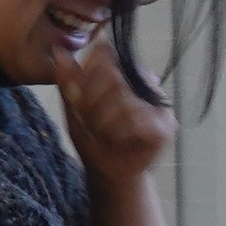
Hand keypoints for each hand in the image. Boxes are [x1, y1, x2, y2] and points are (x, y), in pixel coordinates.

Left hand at [45, 24, 177, 186]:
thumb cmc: (93, 139)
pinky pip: (137, 120)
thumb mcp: (73, 108)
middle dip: (91, 102)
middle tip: (89, 122)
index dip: (85, 75)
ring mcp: (158, 101)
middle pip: (112, 75)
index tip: (77, 98)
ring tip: (102, 134)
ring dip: (104, 121)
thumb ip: (67, 80)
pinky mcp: (165, 125)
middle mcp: (144, 79)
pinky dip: (120, 132)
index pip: (105, 54)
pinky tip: (118, 140)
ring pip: (124, 99)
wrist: (107, 174)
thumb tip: (59, 51)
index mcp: (123, 69)